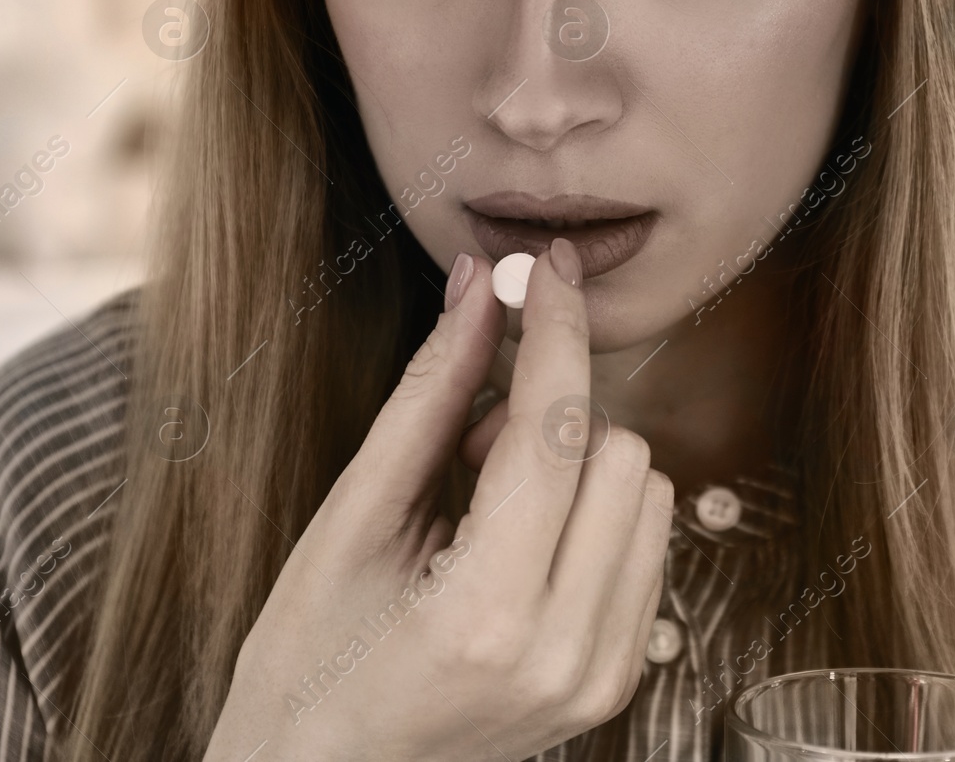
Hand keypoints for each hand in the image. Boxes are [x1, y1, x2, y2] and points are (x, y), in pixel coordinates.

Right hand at [203, 244, 672, 760]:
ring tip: (490, 498)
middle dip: (552, 418)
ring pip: (647, 493)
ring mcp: (601, 675)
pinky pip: (644, 545)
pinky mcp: (615, 681)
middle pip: (619, 453)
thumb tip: (480, 289)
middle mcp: (566, 651)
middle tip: (470, 441)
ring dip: (578, 465)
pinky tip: (522, 536)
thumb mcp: (350, 523)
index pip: (555, 434)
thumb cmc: (307, 664)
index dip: (554, 334)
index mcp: (485, 615)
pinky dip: (594, 513)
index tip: (545, 272)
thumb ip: (428, 399)